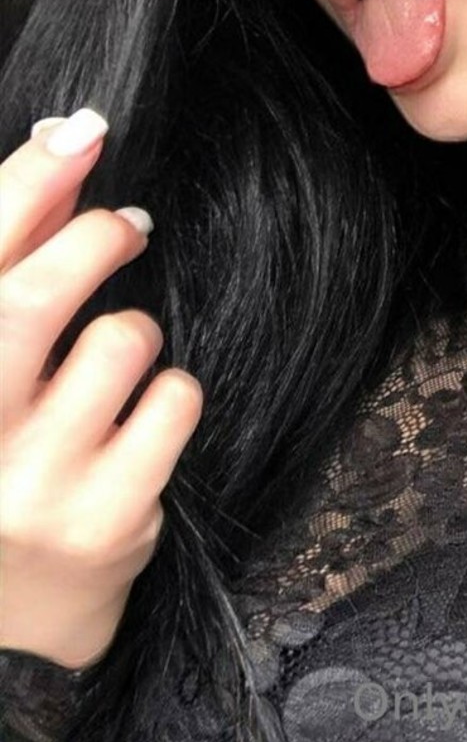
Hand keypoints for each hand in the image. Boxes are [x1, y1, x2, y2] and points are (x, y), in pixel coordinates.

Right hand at [0, 110, 202, 669]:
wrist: (10, 611)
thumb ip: (17, 261)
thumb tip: (65, 148)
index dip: (25, 184)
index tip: (79, 130)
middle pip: (33, 297)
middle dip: (95, 238)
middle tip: (127, 226)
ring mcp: (29, 487)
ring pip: (122, 342)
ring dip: (133, 330)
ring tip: (112, 364)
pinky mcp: (104, 522)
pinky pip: (175, 401)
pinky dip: (170, 390)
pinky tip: (139, 419)